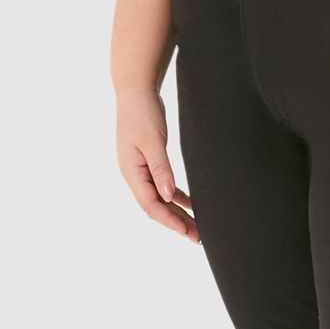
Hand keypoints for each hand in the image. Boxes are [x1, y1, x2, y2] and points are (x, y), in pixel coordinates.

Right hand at [116, 88, 200, 244]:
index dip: (169, 221)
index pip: (151, 205)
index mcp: (132, 172)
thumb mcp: (153, 141)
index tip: (187, 232)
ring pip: (161, 198)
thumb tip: (168, 196)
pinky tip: (189, 203)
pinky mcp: (150, 161)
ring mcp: (141, 169)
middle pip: (156, 206)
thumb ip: (160, 168)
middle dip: (176, 222)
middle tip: (198, 237)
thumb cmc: (143, 113)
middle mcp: (134, 175)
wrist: (136, 91)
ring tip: (197, 226)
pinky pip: (163, 185)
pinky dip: (176, 195)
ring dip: (177, 212)